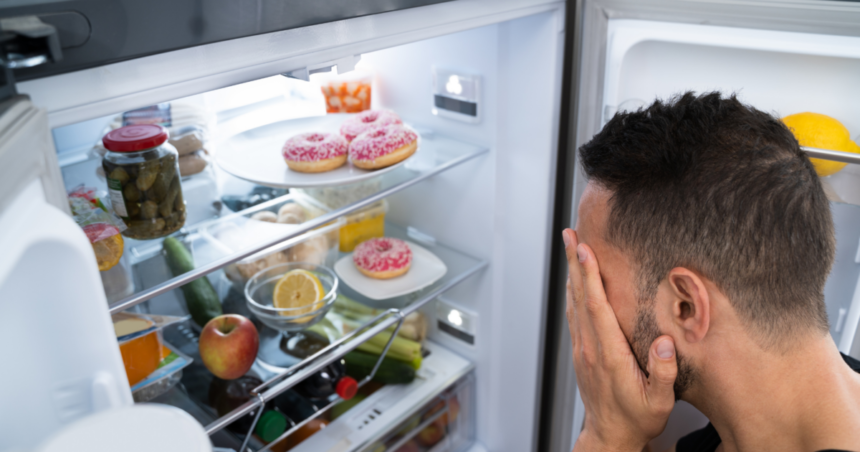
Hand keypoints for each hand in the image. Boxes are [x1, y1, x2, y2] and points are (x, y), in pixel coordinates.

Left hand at [563, 229, 677, 451]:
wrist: (609, 436)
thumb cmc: (635, 419)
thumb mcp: (658, 403)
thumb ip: (662, 372)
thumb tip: (664, 343)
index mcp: (609, 354)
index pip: (597, 307)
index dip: (591, 277)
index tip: (587, 251)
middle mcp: (590, 347)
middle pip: (580, 296)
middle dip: (575, 262)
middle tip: (570, 234)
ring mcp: (582, 348)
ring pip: (574, 302)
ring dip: (572, 272)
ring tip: (571, 247)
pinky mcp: (581, 351)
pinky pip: (574, 314)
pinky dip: (573, 291)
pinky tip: (575, 280)